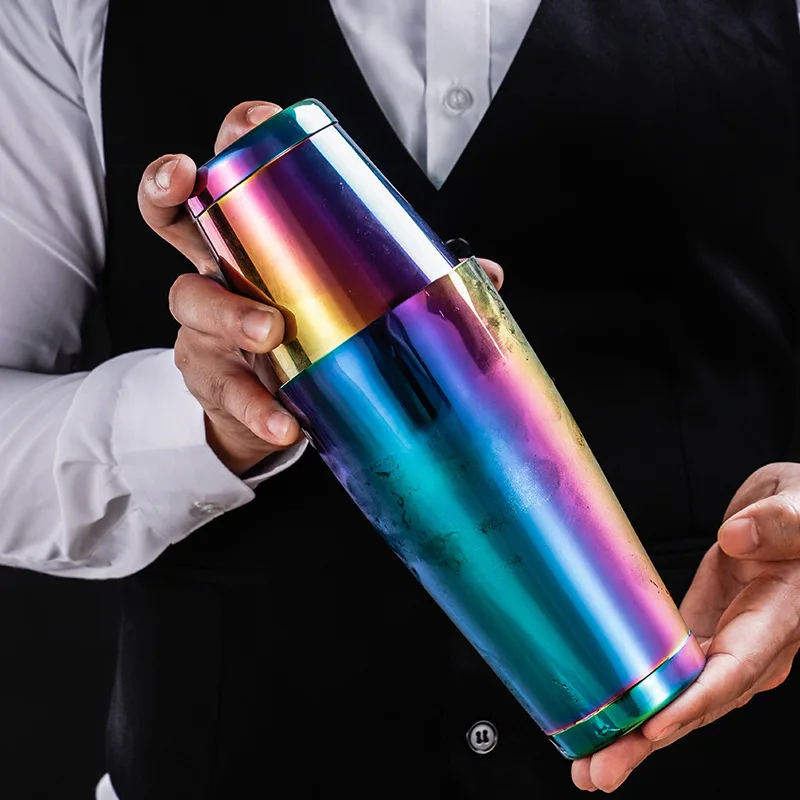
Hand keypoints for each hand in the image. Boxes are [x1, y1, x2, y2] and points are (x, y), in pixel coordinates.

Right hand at [138, 101, 503, 474]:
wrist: (268, 412)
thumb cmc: (309, 336)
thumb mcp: (348, 302)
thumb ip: (410, 284)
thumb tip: (487, 276)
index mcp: (256, 240)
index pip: (233, 175)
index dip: (232, 140)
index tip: (250, 123)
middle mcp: (218, 271)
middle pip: (173, 217)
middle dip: (167, 188)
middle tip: (188, 177)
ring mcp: (205, 325)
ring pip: (193, 300)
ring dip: (232, 312)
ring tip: (272, 333)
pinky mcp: (210, 379)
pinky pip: (226, 389)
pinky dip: (256, 407)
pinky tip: (285, 424)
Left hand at [572, 462, 799, 791]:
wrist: (787, 519)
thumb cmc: (797, 514)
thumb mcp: (797, 508)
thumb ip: (777, 524)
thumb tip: (736, 539)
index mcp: (777, 622)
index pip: (735, 671)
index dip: (694, 702)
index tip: (653, 724)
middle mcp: (750, 647)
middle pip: (698, 704)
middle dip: (647, 740)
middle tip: (599, 771)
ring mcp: (722, 646)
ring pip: (678, 698)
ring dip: (633, 733)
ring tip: (587, 763)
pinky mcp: (699, 636)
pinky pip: (668, 674)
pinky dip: (637, 698)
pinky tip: (606, 719)